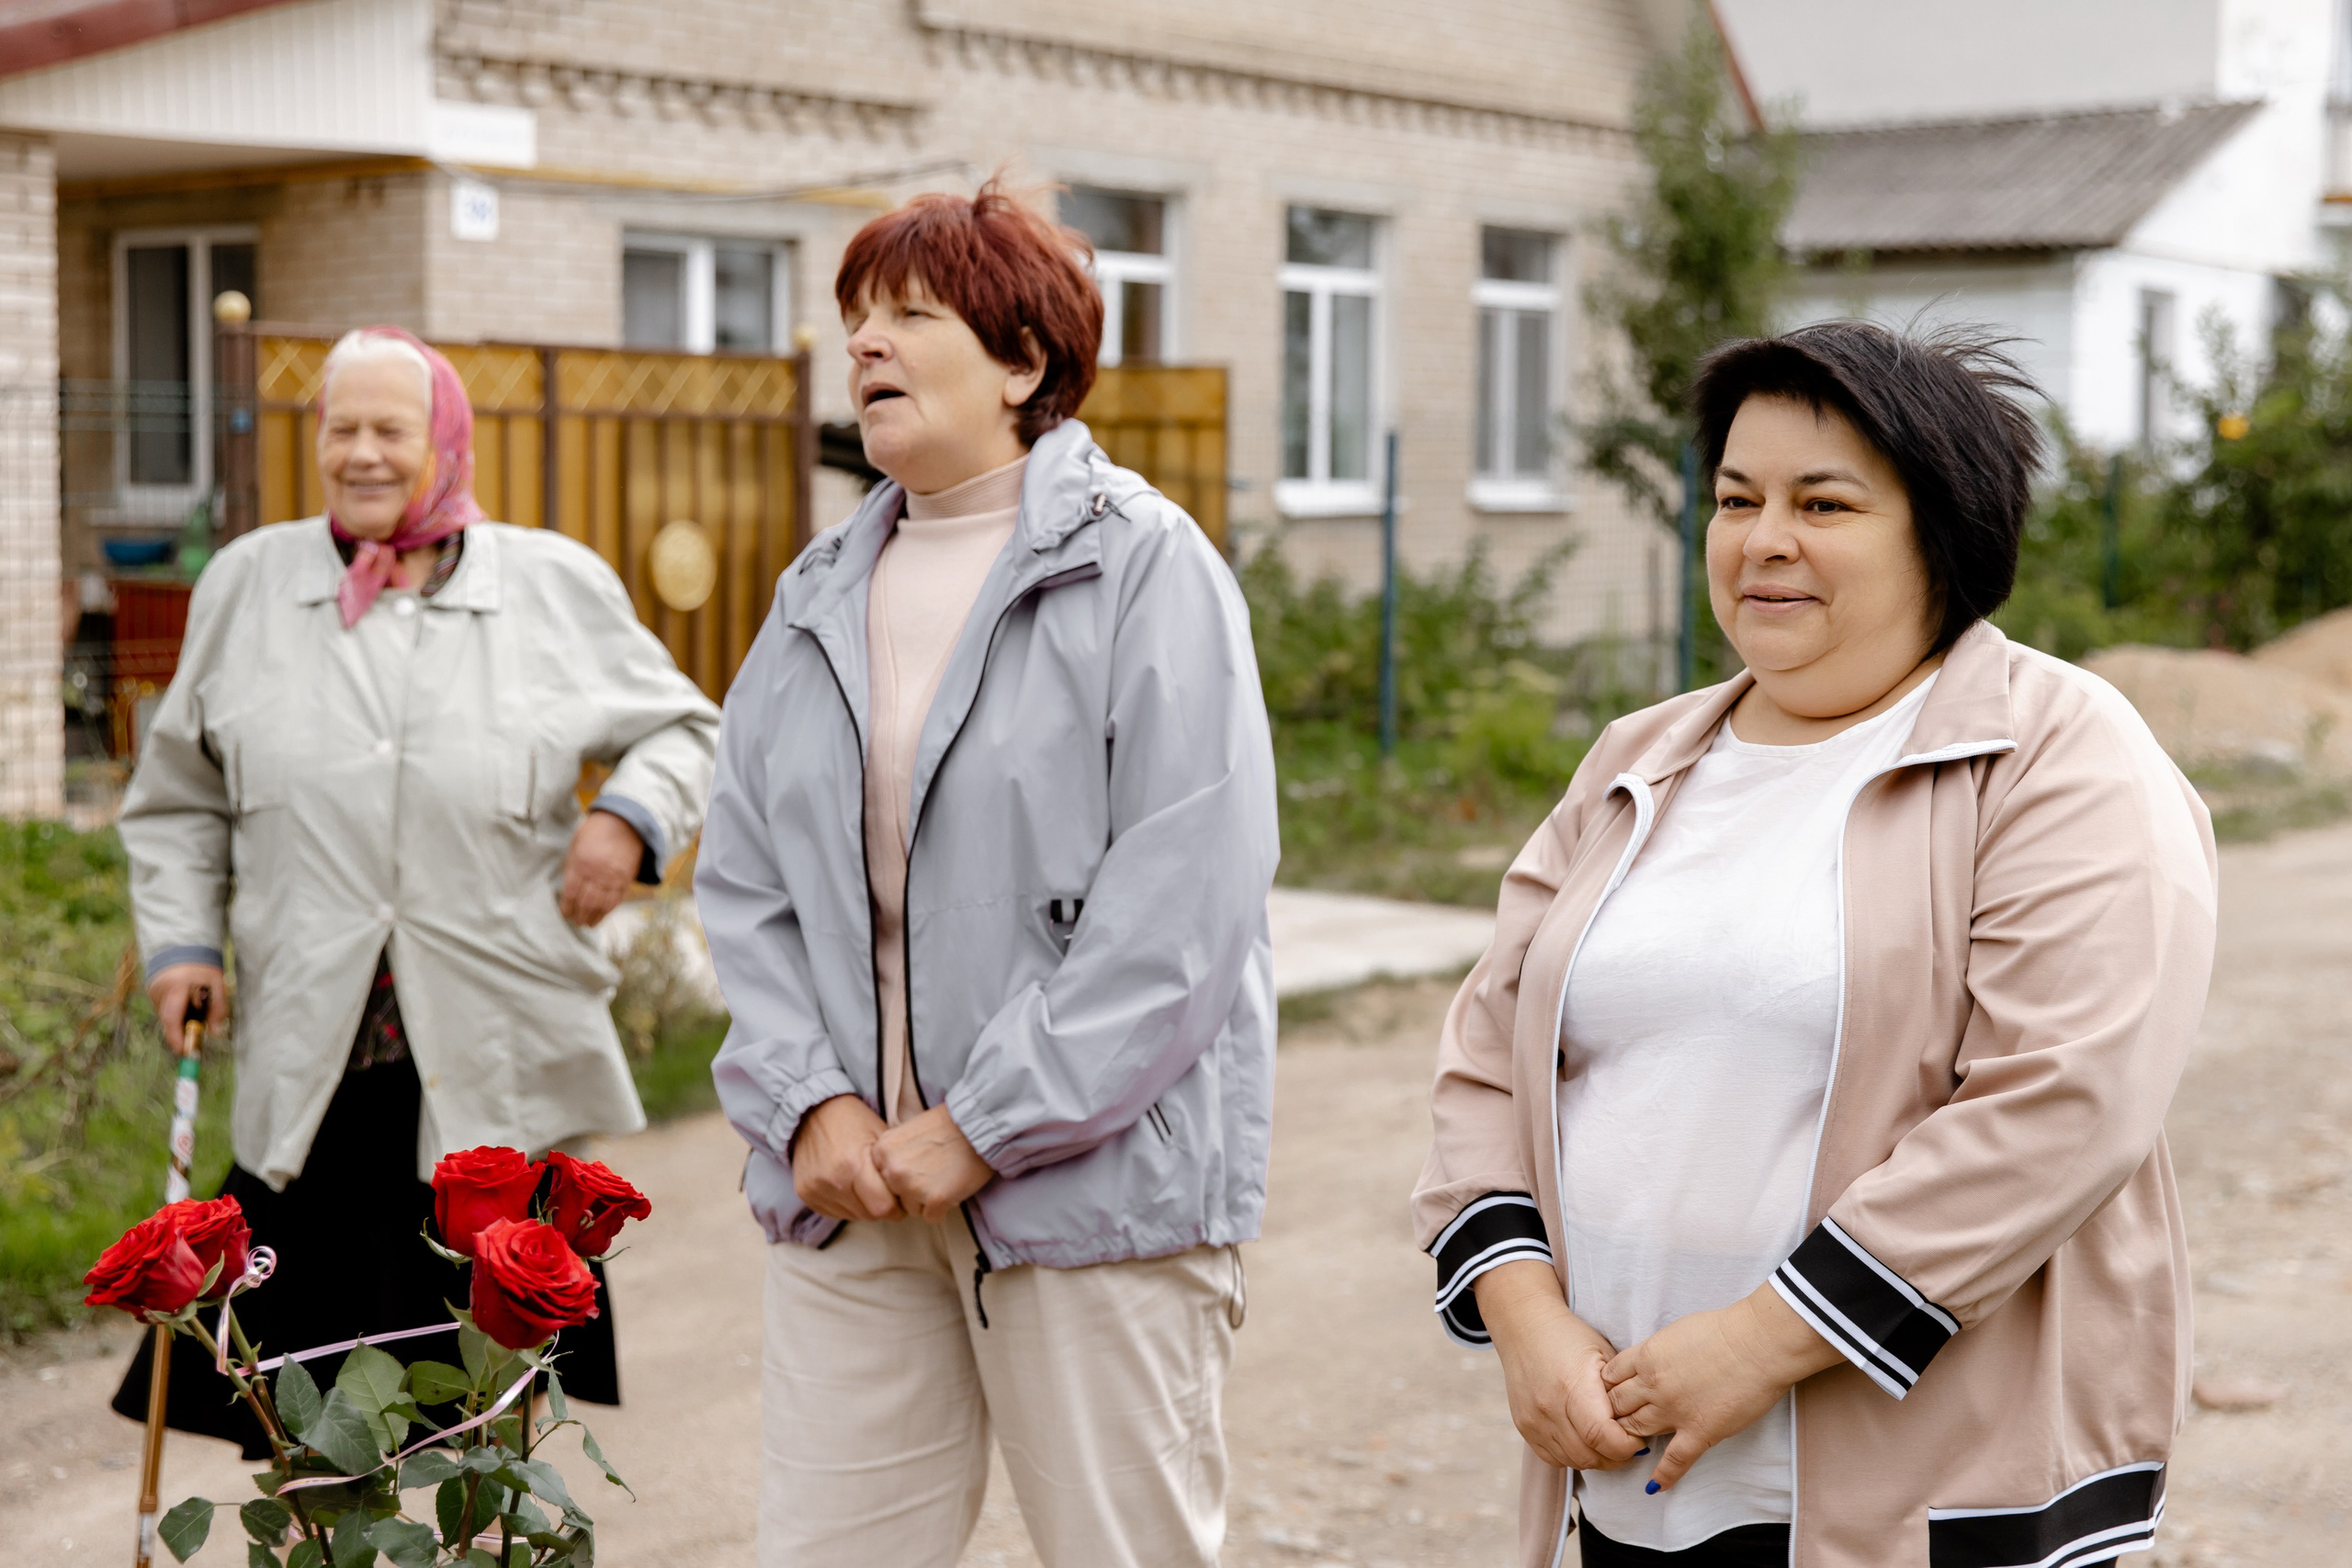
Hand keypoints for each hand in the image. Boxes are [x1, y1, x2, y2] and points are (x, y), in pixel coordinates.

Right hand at [147, 963, 227, 1055]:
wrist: (182, 946)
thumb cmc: (203, 965)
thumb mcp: (217, 983)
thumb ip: (218, 1008)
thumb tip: (215, 1034)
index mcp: (176, 986)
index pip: (172, 1018)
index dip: (178, 1039)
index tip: (187, 1052)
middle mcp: (160, 991)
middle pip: (169, 1021)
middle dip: (183, 1032)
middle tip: (197, 1036)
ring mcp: (153, 992)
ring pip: (167, 1016)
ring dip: (181, 1020)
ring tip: (195, 1004)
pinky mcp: (152, 993)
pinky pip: (165, 1009)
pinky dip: (177, 1012)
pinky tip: (187, 1000)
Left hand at [559, 810, 645, 926]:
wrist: (626, 822)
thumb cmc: (596, 831)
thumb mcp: (577, 844)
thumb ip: (572, 866)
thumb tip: (569, 888)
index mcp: (580, 863)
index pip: (571, 893)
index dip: (567, 907)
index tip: (565, 914)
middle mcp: (596, 873)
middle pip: (586, 903)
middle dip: (580, 915)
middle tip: (576, 922)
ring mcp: (613, 878)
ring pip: (602, 905)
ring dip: (594, 917)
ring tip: (588, 924)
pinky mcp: (626, 879)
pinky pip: (616, 900)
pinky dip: (608, 910)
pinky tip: (602, 915)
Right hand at [790, 1095, 902, 1221]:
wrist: (812, 1111)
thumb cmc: (853, 1121)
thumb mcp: (881, 1136)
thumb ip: (893, 1167)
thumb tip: (907, 1193)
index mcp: (854, 1164)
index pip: (883, 1208)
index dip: (897, 1206)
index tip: (899, 1197)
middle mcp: (833, 1181)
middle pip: (869, 1215)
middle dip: (881, 1207)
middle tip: (884, 1191)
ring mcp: (816, 1190)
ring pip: (853, 1216)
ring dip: (863, 1207)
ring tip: (865, 1186)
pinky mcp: (805, 1194)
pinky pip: (834, 1213)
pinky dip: (846, 1205)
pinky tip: (848, 1187)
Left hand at [871, 1106, 996, 1221]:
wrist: (977, 1126)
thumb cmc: (947, 1126)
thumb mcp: (906, 1132)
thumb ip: (892, 1155)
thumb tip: (886, 1178)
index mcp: (881, 1151)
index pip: (880, 1181)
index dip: (900, 1177)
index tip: (915, 1168)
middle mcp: (892, 1170)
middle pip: (895, 1197)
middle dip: (912, 1191)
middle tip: (932, 1173)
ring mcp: (912, 1186)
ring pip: (913, 1210)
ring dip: (927, 1200)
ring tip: (944, 1177)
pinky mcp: (935, 1200)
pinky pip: (933, 1217)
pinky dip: (944, 1207)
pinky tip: (951, 1186)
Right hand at [1472, 1260, 1646, 1471]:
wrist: (1524, 1327)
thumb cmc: (1570, 1337)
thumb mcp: (1604, 1355)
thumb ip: (1622, 1392)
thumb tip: (1641, 1424)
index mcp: (1573, 1386)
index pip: (1603, 1436)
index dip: (1628, 1446)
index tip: (1639, 1439)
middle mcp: (1549, 1408)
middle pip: (1590, 1455)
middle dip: (1616, 1457)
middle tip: (1629, 1444)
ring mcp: (1533, 1421)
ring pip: (1573, 1461)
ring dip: (1597, 1459)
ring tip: (1609, 1443)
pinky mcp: (1524, 1427)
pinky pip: (1554, 1458)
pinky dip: (1574, 1457)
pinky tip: (1585, 1443)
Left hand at [1603, 1284, 1844, 1491]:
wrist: (1757, 1344)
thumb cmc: (1723, 1329)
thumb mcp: (1675, 1331)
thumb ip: (1657, 1351)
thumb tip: (1650, 1362)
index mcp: (1646, 1356)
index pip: (1610, 1376)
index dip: (1608, 1385)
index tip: (1611, 1392)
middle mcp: (1653, 1385)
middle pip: (1617, 1405)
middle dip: (1614, 1412)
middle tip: (1615, 1420)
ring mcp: (1674, 1411)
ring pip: (1637, 1430)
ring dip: (1632, 1436)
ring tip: (1629, 1443)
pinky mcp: (1699, 1432)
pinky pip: (1675, 1460)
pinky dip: (1664, 1475)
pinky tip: (1654, 1486)